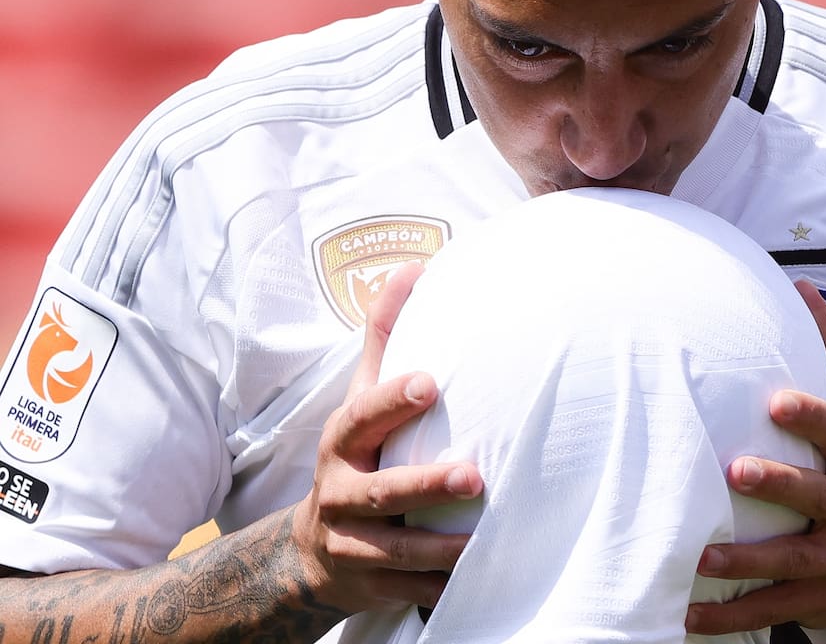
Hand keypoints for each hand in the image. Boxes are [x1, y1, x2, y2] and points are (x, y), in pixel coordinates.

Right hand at [293, 260, 482, 613]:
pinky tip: (474, 581)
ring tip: (480, 542)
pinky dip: (438, 589)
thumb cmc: (359, 454)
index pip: (362, 417)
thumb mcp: (362, 398)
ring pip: (394, 551)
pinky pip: (407, 590)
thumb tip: (413, 266)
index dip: (391, 401)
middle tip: (473, 474)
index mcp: (343, 442)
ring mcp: (352, 544)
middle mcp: (340, 493)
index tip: (429, 384)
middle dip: (423, 484)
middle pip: (379, 491)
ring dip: (437, 548)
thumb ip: (386, 338)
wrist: (315, 550)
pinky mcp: (370, 585)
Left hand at [686, 281, 825, 633]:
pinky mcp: (824, 601)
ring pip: (797, 565)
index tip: (776, 401)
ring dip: (748, 562)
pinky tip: (690, 615)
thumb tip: (801, 286)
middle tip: (735, 472)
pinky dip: (733, 614)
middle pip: (821, 499)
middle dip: (782, 486)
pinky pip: (777, 608)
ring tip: (702, 559)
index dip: (815, 417)